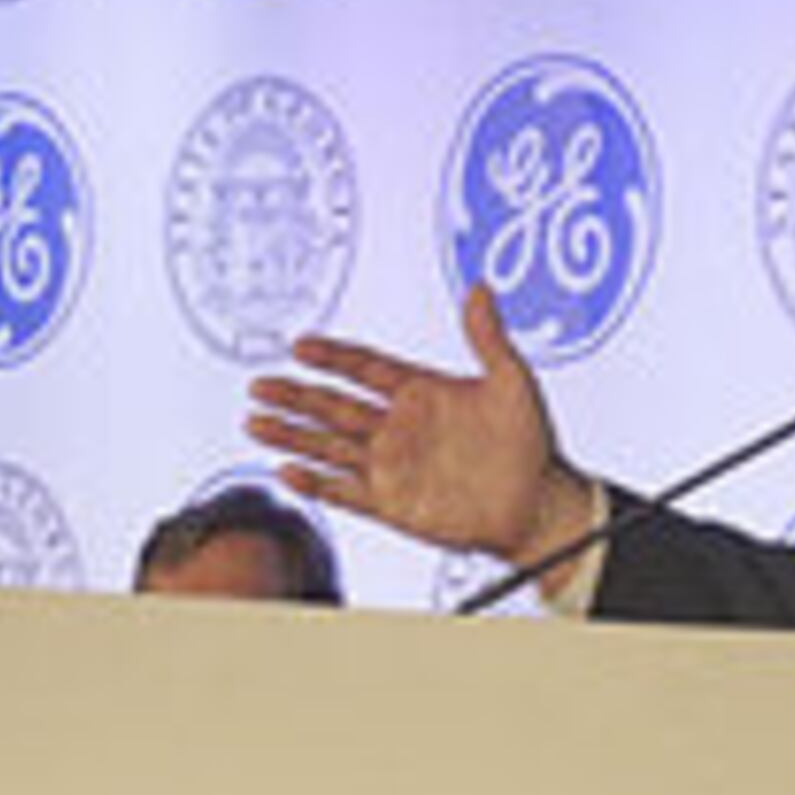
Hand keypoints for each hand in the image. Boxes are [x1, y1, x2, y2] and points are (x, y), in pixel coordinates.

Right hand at [251, 284, 598, 572]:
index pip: (364, 367)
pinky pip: (345, 492)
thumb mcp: (512, 380)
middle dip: (295, 395)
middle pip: (333, 406)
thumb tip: (479, 288)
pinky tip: (288, 471)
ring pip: (328, 447)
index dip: (333, 357)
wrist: (538, 506)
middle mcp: (397, 427)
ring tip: (255, 423)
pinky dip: (316, 483)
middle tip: (259, 384)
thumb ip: (487, 336)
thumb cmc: (529, 444)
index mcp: (419, 392)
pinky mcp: (392, 504)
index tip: (301, 346)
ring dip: (291, 435)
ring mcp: (391, 466)